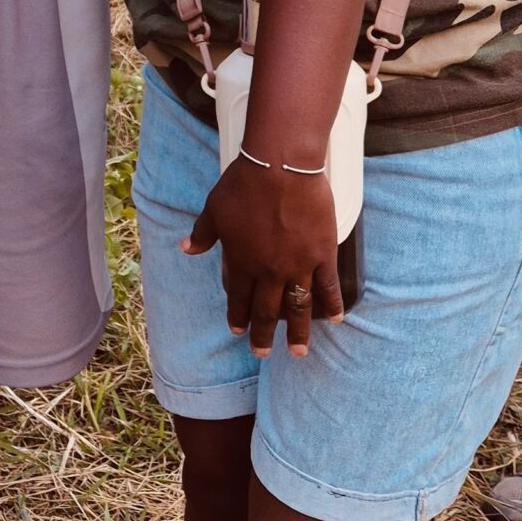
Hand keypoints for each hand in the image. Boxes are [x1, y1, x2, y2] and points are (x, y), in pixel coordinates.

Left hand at [184, 155, 342, 357]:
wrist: (280, 167)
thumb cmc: (243, 185)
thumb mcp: (214, 209)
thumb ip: (202, 234)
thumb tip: (186, 248)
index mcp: (241, 262)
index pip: (238, 298)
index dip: (237, 317)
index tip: (237, 331)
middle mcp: (269, 271)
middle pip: (267, 311)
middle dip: (264, 335)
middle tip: (263, 354)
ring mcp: (298, 265)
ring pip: (298, 307)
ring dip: (299, 332)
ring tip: (299, 352)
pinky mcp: (322, 254)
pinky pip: (328, 285)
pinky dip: (333, 304)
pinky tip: (335, 319)